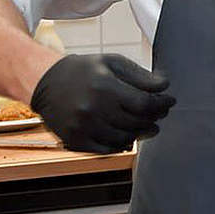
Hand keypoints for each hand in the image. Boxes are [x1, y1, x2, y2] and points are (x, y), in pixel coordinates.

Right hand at [30, 53, 175, 153]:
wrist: (44, 82)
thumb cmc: (84, 70)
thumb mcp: (113, 63)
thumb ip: (140, 76)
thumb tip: (165, 86)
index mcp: (103, 87)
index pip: (144, 103)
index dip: (162, 104)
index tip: (170, 101)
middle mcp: (91, 109)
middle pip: (137, 122)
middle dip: (154, 118)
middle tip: (160, 113)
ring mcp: (82, 128)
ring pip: (124, 139)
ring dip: (140, 132)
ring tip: (147, 125)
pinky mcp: (74, 141)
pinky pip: (107, 150)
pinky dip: (122, 144)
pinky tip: (128, 135)